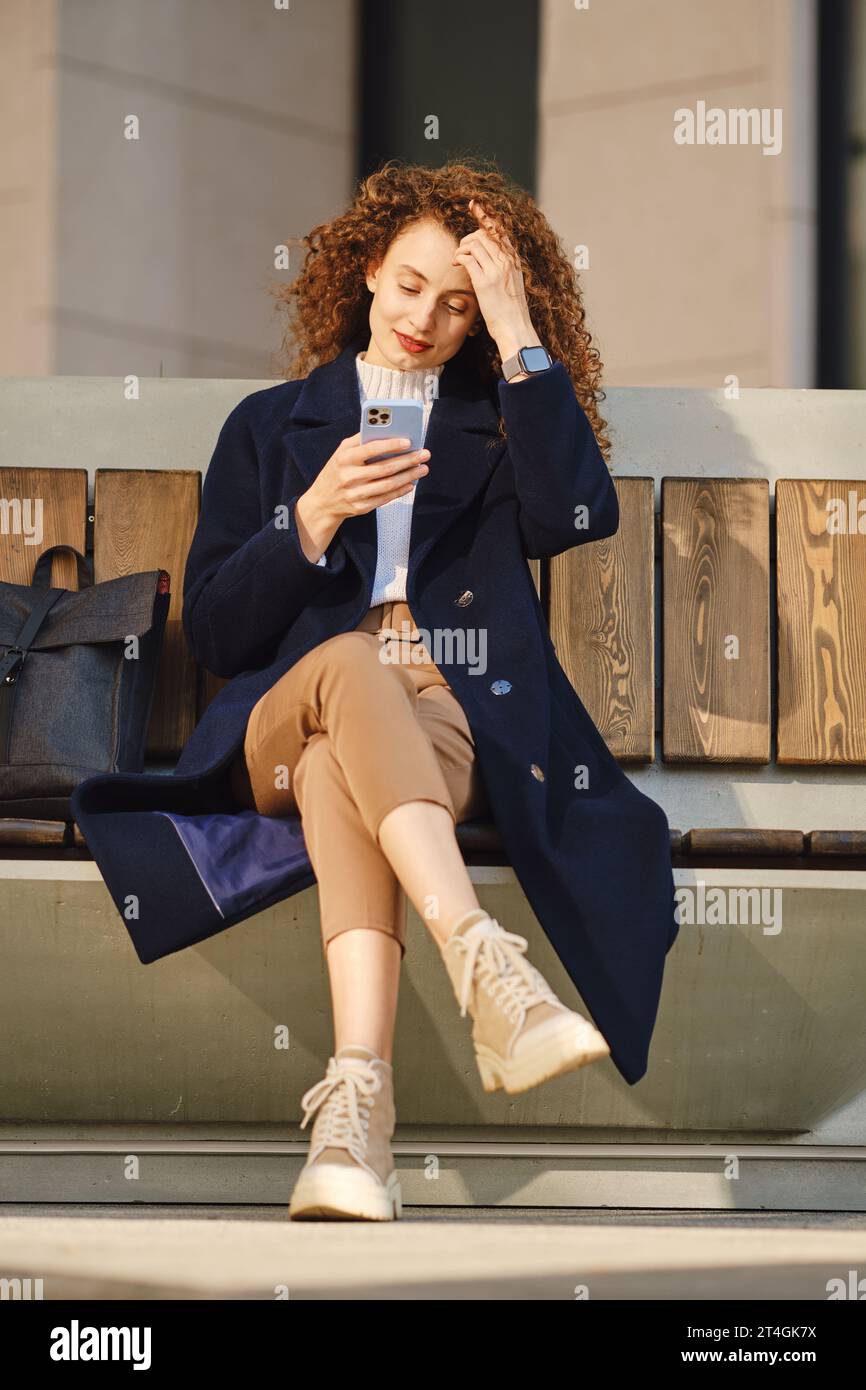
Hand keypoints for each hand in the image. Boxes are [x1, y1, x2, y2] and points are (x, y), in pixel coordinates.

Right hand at [295, 433, 429, 561]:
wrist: (322, 502)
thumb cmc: (336, 471)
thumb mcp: (340, 453)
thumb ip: (359, 441)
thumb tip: (386, 431)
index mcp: (344, 459)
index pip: (370, 449)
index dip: (391, 445)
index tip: (408, 441)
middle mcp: (349, 477)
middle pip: (384, 468)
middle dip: (408, 461)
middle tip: (424, 454)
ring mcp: (355, 494)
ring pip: (388, 484)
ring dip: (409, 476)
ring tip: (422, 469)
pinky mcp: (361, 507)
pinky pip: (385, 498)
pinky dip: (400, 491)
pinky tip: (411, 484)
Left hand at [452, 198, 541, 362]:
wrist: (515, 328)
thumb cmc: (511, 310)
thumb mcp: (512, 283)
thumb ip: (502, 268)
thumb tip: (486, 258)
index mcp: (514, 259)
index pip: (499, 229)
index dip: (485, 215)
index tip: (474, 205)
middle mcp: (507, 261)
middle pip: (483, 233)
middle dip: (467, 238)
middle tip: (461, 251)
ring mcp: (496, 270)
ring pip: (474, 243)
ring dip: (461, 248)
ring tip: (458, 259)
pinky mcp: (485, 281)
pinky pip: (467, 258)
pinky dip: (459, 257)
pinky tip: (456, 264)